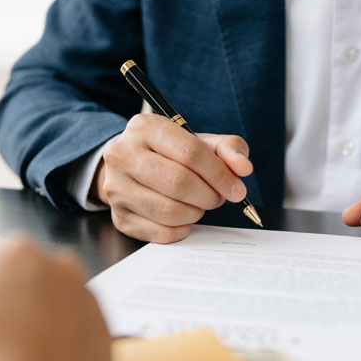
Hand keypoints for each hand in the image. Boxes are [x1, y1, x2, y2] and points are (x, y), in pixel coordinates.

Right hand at [95, 114, 253, 242]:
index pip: (191, 153)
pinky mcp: (119, 217)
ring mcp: (117, 188)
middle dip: (209, 196)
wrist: (129, 168)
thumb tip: (243, 168)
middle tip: (217, 198)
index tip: (236, 188)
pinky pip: (162, 232)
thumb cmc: (169, 155)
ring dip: (195, 213)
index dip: (220, 175)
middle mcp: (123, 155)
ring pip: (170, 211)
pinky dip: (182, 229)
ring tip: (198, 205)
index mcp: (145, 127)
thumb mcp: (198, 142)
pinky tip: (183, 217)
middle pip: (180, 184)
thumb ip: (227, 149)